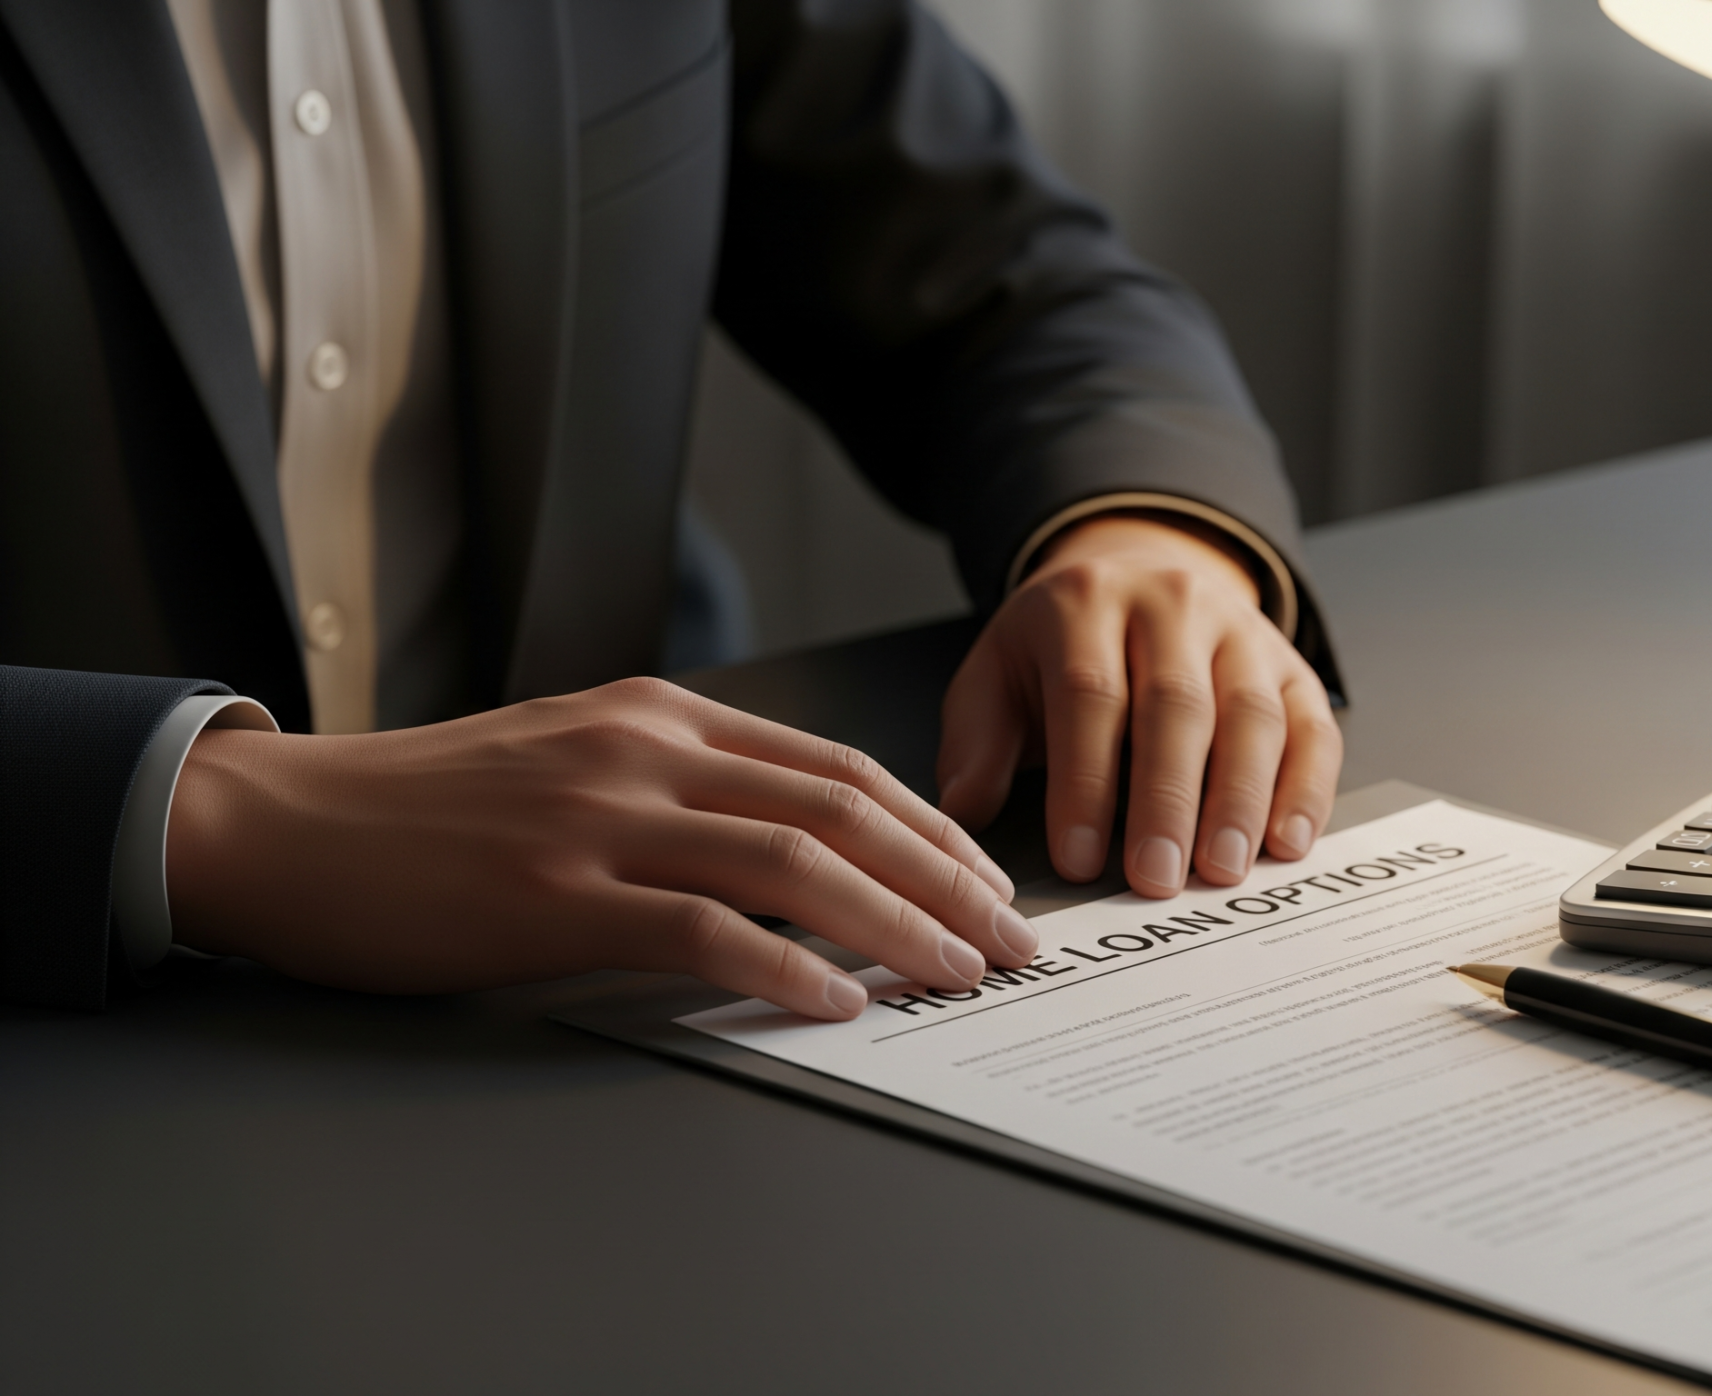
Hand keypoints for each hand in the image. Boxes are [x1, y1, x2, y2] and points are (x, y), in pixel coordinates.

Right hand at [166, 677, 1031, 1019]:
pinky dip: (784, 967)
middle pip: (842, 808)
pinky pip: (699, 929)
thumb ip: (681, 786)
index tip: (988, 883)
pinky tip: (837, 1003)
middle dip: (948, 877)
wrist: (281, 824)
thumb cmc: (428, 809)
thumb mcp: (575, 760)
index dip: (933, 828)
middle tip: (1010, 940)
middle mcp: (646, 753)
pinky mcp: (552, 894)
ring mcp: (600, 819)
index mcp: (661, 717)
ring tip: (957, 974)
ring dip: (896, 924)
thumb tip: (798, 852)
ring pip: (792, 862)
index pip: (837, 766)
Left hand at [935, 514, 1341, 896]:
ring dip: (1240, 800)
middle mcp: (1174, 605)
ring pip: (1251, 714)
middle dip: (1168, 800)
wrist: (1141, 575)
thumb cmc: (1063, 647)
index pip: (1091, 695)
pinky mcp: (1292, 667)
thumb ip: (977, 740)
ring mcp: (1243, 632)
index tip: (1078, 860)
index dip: (1085, 783)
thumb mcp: (998, 673)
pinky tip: (1288, 841)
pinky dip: (1306, 788)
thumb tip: (964, 811)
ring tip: (1223, 869)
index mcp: (1087, 603)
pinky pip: (1311, 726)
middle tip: (1157, 878)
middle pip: (1177, 705)